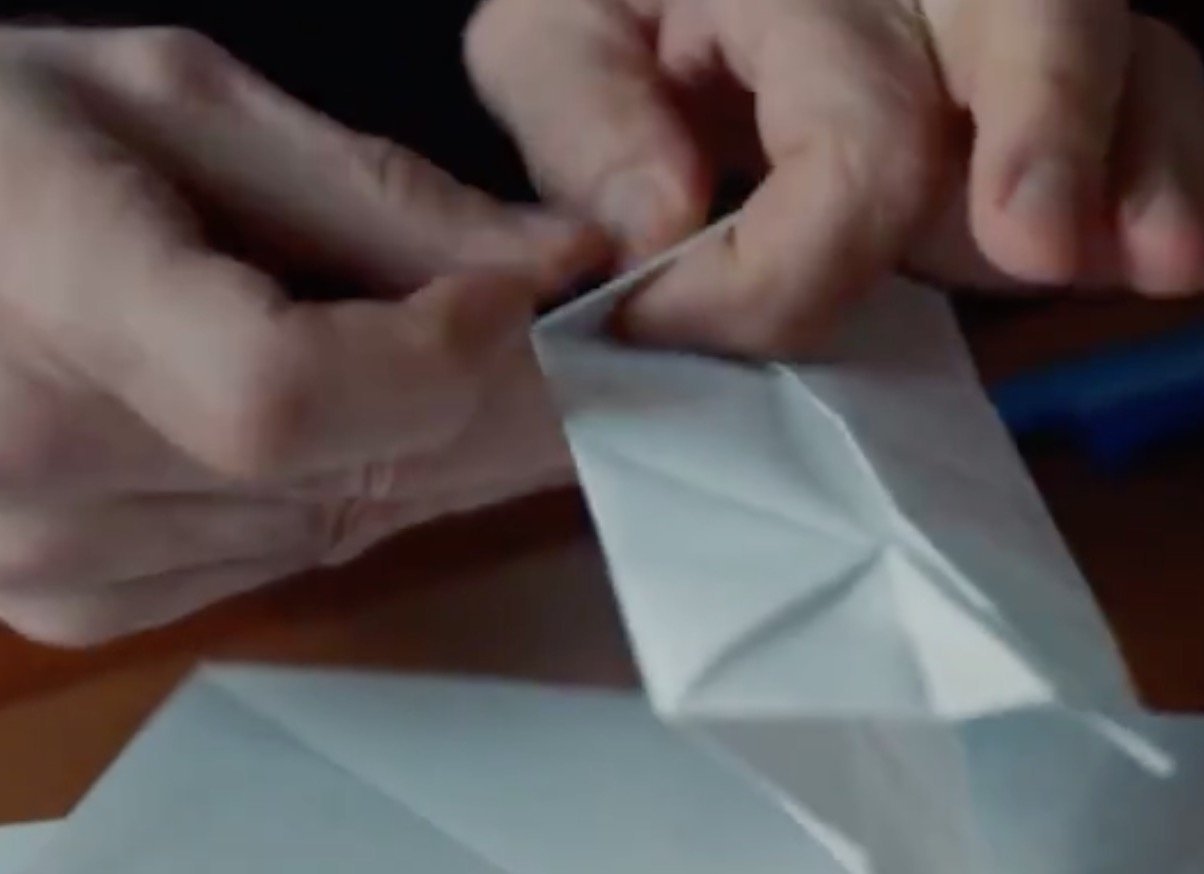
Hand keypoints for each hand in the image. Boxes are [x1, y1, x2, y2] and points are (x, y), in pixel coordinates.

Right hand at [0, 27, 606, 645]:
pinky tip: (351, 417)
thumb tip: (567, 262)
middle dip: (494, 400)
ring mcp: (55, 561)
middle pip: (350, 470)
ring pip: (346, 522)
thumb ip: (381, 195)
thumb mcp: (177, 104)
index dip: (430, 357)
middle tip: (561, 336)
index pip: (282, 392)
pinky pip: (291, 557)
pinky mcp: (86, 608)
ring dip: (429, 444)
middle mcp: (38, 469)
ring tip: (438, 354)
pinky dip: (354, 488)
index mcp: (50, 303)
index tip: (512, 297)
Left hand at [466, 0, 1203, 394]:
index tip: (682, 329)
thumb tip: (660, 221)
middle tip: (1036, 245)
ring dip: (1170, 187)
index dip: (777, 265)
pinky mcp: (1095, 135)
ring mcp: (1038, 67)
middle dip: (1057, 138)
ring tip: (1152, 270)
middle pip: (1049, 25)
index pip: (845, 129)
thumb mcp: (551, 39)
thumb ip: (583, 116)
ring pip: (1156, 84)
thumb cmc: (623, 21)